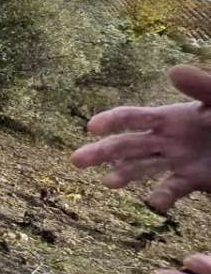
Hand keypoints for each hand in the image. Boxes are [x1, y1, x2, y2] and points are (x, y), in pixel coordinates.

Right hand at [71, 65, 210, 211]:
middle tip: (75, 161)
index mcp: (171, 116)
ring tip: (107, 182)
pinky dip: (161, 197)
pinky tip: (155, 202)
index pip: (133, 117)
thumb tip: (171, 71)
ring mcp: (179, 161)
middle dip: (101, 152)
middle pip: (127, 145)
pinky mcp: (194, 181)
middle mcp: (168, 139)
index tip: (91, 127)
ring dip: (123, 174)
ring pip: (142, 168)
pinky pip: (171, 189)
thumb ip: (201, 87)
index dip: (111, 120)